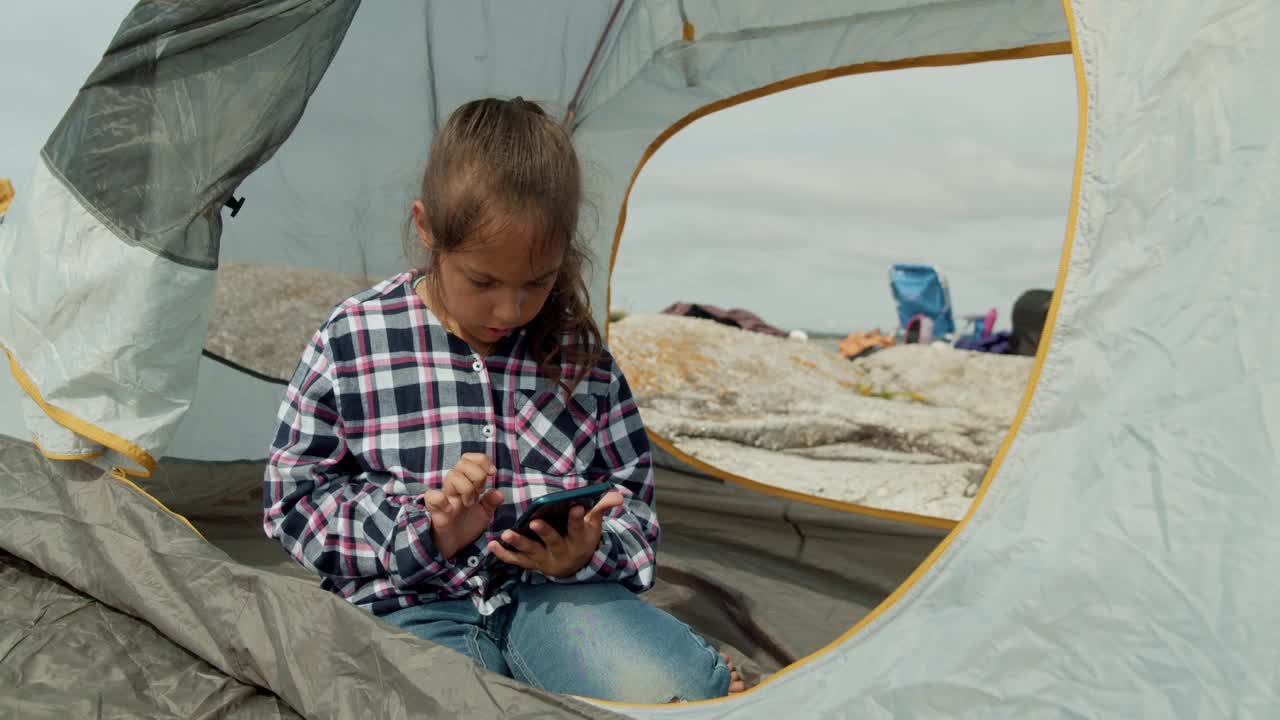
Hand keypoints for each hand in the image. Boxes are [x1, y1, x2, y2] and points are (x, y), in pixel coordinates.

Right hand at [425, 453, 503, 559]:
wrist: (453, 547)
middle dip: (477, 475)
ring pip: (452, 476)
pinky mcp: (434, 509)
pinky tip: (450, 510)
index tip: (492, 473)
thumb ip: (491, 502)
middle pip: (461, 463)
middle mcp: (455, 487)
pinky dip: (442, 500)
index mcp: (466, 484)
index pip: (469, 459)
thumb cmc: (466, 527)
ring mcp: (444, 497)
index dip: (481, 461)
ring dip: (466, 488)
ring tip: (469, 504)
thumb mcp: (483, 514)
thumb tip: (498, 492)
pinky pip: (432, 496)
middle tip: (480, 492)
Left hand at [487, 490, 624, 577]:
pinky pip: (517, 561)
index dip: (577, 518)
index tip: (575, 506)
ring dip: (519, 543)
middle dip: (545, 532)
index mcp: (579, 539)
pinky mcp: (532, 563)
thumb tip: (618, 496)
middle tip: (534, 521)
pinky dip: (504, 554)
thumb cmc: (584, 537)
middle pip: (554, 542)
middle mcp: (562, 552)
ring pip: (532, 552)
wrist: (575, 564)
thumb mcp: (595, 524)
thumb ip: (603, 507)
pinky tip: (493, 545)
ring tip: (506, 534)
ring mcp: (546, 559)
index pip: (579, 528)